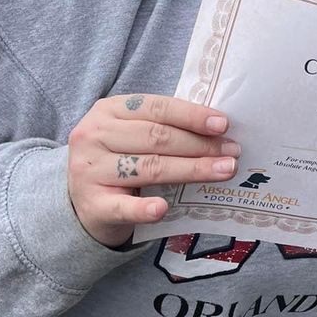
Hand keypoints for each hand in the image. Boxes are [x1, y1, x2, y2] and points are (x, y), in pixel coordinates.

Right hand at [67, 94, 240, 247]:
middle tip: (233, 152)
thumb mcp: (132, 134)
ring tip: (224, 171)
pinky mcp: (92, 204)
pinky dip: (144, 208)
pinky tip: (163, 209)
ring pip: (149, 168)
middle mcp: (94, 136)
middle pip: (156, 138)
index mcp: (108, 110)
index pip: (156, 108)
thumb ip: (164, 127)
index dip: (191, 116)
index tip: (223, 125)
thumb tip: (219, 130)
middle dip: (200, 145)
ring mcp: (89, 171)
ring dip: (192, 170)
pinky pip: (123, 207)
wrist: (83, 199)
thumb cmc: (120, 159)